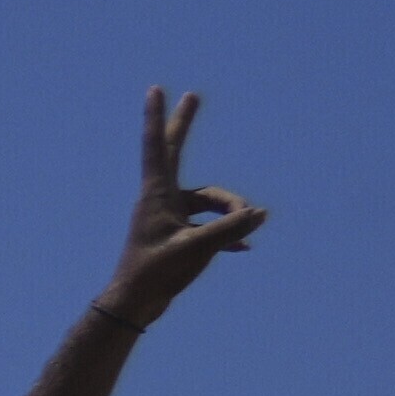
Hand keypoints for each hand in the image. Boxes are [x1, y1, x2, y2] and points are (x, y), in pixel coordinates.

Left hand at [105, 86, 267, 325]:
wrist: (135, 305)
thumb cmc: (156, 274)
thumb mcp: (196, 249)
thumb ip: (230, 228)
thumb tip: (259, 213)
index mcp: (157, 194)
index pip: (158, 147)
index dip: (157, 117)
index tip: (156, 89)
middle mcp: (162, 199)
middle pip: (177, 153)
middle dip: (186, 125)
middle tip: (192, 96)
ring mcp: (171, 215)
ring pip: (210, 201)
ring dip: (231, 214)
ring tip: (243, 238)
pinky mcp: (180, 233)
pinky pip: (210, 224)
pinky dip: (227, 234)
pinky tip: (244, 248)